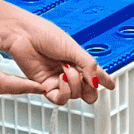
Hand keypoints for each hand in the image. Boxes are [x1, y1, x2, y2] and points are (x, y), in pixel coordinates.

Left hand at [0, 16, 114, 105]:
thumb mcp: (72, 48)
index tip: (111, 86)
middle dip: (90, 89)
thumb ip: (88, 65)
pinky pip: (59, 99)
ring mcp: (57, 79)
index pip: (95, 73)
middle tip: (89, 81)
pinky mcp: (44, 86)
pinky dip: (63, 91)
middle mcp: (69, 71)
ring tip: (66, 71)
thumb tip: (97, 82)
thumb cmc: (44, 34)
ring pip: (74, 96)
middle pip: (87, 90)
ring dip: (74, 85)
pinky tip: (59, 79)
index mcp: (78, 59)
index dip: (104, 80)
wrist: (23, 35)